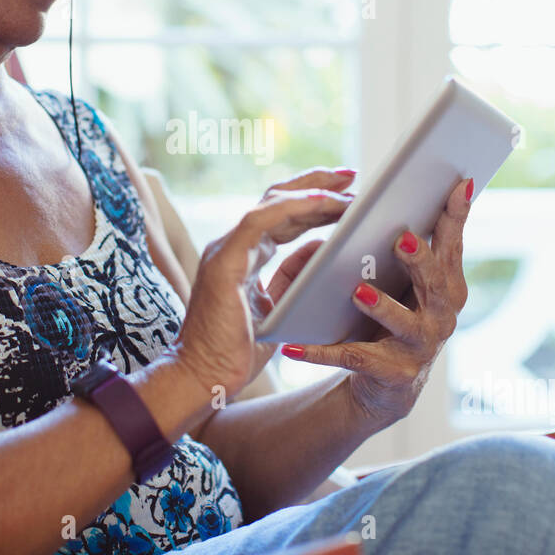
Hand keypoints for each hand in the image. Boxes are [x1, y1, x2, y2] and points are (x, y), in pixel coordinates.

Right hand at [245, 167, 355, 381]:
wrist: (203, 378)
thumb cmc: (235, 353)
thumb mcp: (278, 309)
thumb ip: (294, 278)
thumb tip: (324, 249)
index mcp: (244, 256)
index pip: (280, 216)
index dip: (312, 201)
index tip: (346, 192)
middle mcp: (232, 246)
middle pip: (277, 200)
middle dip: (316, 185)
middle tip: (351, 175)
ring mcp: (225, 249)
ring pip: (271, 203)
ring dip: (312, 192)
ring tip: (346, 186)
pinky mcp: (224, 260)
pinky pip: (260, 220)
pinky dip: (292, 207)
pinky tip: (322, 202)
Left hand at [280, 176, 473, 427]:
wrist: (386, 385)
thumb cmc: (394, 317)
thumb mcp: (406, 282)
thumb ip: (408, 245)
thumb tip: (389, 195)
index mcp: (446, 286)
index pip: (452, 245)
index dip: (456, 217)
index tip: (459, 184)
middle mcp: (442, 316)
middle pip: (436, 284)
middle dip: (420, 261)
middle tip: (401, 239)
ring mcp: (420, 347)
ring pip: (403, 323)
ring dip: (382, 306)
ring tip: (358, 292)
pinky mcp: (393, 374)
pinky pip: (354, 358)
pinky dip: (322, 352)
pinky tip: (294, 345)